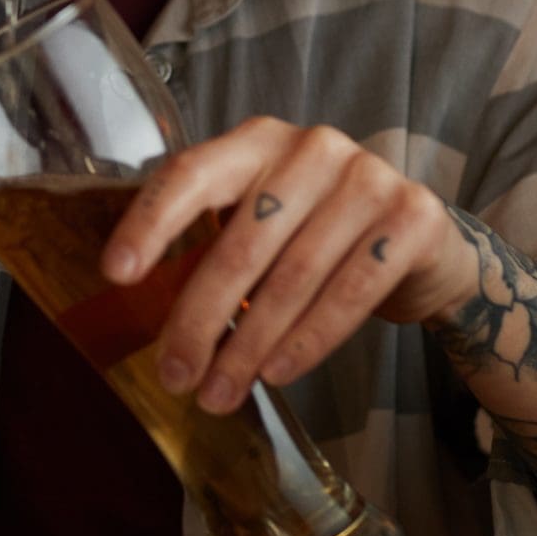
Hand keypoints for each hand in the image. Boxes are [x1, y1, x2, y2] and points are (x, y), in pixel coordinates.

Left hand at [98, 117, 479, 413]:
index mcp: (257, 142)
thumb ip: (212, 245)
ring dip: (249, 345)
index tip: (116, 273)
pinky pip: (350, 291)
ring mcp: (368, 177)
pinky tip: (277, 373)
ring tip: (219, 393)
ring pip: (293, 276)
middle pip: (241, 242)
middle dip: (201, 318)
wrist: (419, 242)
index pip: (192, 173)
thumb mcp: (263, 223)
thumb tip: (142, 314)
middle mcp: (312, 148)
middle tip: (175, 375)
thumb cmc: (319, 235)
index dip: (151, 222)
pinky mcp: (413, 216)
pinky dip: (309, 340)